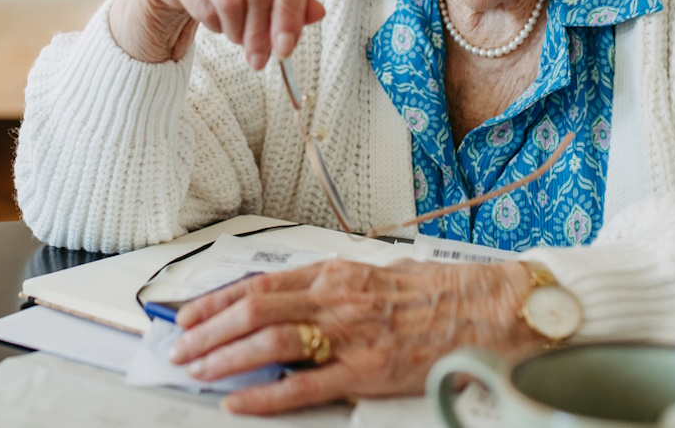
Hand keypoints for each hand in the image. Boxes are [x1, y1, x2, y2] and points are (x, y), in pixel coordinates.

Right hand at [109, 0, 325, 67]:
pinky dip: (215, 24)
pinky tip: (218, 19)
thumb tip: (316, 15)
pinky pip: (204, 5)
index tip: (286, 47)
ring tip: (239, 36)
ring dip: (238, 30)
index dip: (290, 13)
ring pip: (230, 0)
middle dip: (262, 31)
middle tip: (261, 57)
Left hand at [167, 259, 539, 413]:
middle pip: (254, 309)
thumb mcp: (379, 275)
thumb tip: (292, 300)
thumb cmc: (442, 293)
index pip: (260, 283)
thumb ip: (335, 288)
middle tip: (180, 348)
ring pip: (270, 341)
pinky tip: (240, 402)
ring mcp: (352, 335)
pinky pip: (305, 386)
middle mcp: (338, 298)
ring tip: (197, 371)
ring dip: (225, 358)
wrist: (494, 308)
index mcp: (338, 272)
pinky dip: (266, 395)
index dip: (216, 300)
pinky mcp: (369, 372)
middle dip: (208, 331)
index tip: (188, 315)